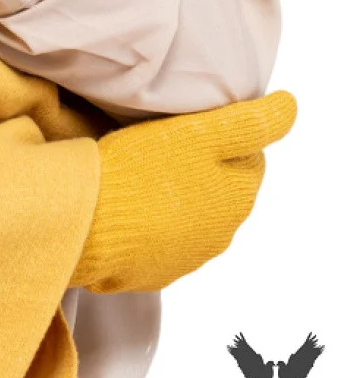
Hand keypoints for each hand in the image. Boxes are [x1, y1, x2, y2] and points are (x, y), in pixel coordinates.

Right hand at [69, 89, 297, 293]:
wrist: (87, 223)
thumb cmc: (143, 169)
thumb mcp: (200, 132)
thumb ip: (250, 122)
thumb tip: (291, 106)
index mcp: (238, 197)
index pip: (249, 157)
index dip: (222, 135)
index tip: (191, 123)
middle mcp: (222, 234)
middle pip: (221, 187)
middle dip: (202, 167)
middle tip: (165, 144)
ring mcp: (187, 257)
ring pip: (193, 214)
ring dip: (179, 195)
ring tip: (142, 173)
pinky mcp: (153, 271)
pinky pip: (162, 237)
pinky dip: (153, 220)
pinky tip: (130, 203)